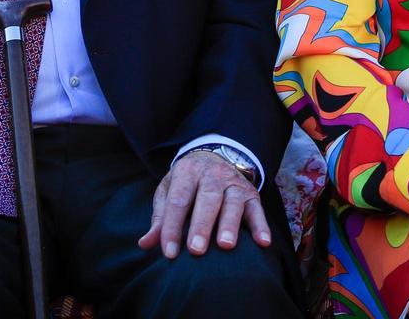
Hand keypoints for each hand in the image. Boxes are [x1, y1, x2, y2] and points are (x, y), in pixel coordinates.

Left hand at [139, 150, 270, 258]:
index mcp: (187, 172)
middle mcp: (212, 175)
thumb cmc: (187, 183)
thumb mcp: (169, 190)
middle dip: (201, 225)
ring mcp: (234, 183)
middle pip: (207, 199)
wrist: (215, 156)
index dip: (172, 227)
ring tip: (225, 246)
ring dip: (229, 225)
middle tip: (196, 250)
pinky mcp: (251, 194)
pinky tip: (262, 242)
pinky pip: (257, 210)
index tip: (169, 252)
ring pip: (233, 203)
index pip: (178, 200)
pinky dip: (261, 226)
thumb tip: (145, 243)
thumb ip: (160, 217)